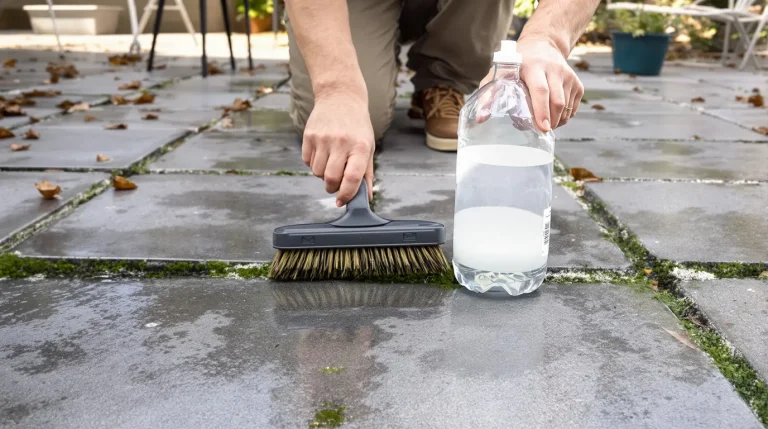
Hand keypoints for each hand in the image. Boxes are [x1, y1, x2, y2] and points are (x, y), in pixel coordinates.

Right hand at [302, 90, 374, 206]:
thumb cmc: (357, 126)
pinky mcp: (309, 135)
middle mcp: (342, 142)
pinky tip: (322, 153)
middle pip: (331, 178)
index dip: (346, 194)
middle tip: (335, 184)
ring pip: (317, 172)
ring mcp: (323, 138)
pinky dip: (313, 164)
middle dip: (332, 187)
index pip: (352, 178)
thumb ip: (367, 174)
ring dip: (322, 175)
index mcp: (360, 147)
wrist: (340, 97)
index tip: (343, 201)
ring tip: (330, 162)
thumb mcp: (368, 147)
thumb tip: (367, 197)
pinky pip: (307, 162)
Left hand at [480, 36, 583, 130]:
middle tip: (541, 131)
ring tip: (543, 123)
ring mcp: (568, 76)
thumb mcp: (499, 74)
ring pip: (565, 107)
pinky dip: (563, 117)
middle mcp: (554, 69)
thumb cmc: (516, 64)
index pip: (541, 90)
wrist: (543, 45)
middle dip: (550, 121)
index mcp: (534, 67)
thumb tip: (481, 119)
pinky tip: (552, 116)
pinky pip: (572, 107)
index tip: (542, 127)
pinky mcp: (577, 83)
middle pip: (557, 101)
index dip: (541, 110)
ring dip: (556, 121)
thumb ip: (488, 94)